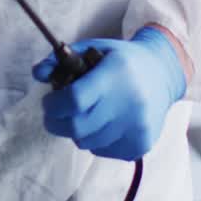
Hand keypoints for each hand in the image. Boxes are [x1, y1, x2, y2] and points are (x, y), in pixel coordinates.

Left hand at [32, 27, 186, 160]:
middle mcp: (129, 104)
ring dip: (77, 131)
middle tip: (55, 114)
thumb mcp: (92, 49)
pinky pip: (102, 151)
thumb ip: (60, 60)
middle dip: (57, 122)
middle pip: (77, 128)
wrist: (163, 74)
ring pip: (87, 143)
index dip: (54, 105)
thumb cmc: (120, 60)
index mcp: (115, 75)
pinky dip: (95, 140)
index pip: (75, 100)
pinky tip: (104, 123)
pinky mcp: (140, 145)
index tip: (48, 102)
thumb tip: (37, 74)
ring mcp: (136, 128)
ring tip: (84, 114)